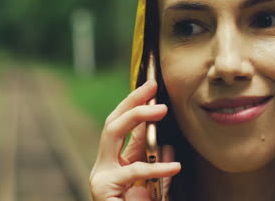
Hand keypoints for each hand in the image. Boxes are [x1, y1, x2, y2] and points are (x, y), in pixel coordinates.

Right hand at [90, 80, 180, 200]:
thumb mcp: (154, 186)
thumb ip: (157, 166)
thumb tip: (167, 145)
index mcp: (116, 163)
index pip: (122, 127)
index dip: (136, 104)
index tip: (153, 87)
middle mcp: (104, 166)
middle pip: (112, 122)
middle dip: (131, 101)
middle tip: (152, 86)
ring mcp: (100, 176)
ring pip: (111, 132)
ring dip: (136, 116)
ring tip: (161, 109)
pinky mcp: (103, 189)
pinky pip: (133, 171)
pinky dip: (156, 168)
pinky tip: (174, 166)